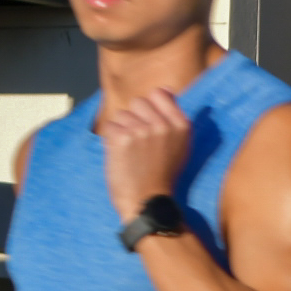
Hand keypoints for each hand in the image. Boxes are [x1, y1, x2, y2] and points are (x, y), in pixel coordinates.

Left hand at [98, 86, 194, 219]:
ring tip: (131, 151)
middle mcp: (163, 124)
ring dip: (122, 130)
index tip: (150, 122)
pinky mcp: (122, 138)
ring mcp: (142, 130)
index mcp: (182, 125)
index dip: (151, 106)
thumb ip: (173, 118)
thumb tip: (165, 90)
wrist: (147, 201)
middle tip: (139, 142)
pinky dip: (110, 140)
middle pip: (138, 102)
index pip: (160, 94)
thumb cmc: (163, 174)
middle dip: (135, 118)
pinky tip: (120, 155)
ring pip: (121, 115)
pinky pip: (109, 127)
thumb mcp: (181, 145)